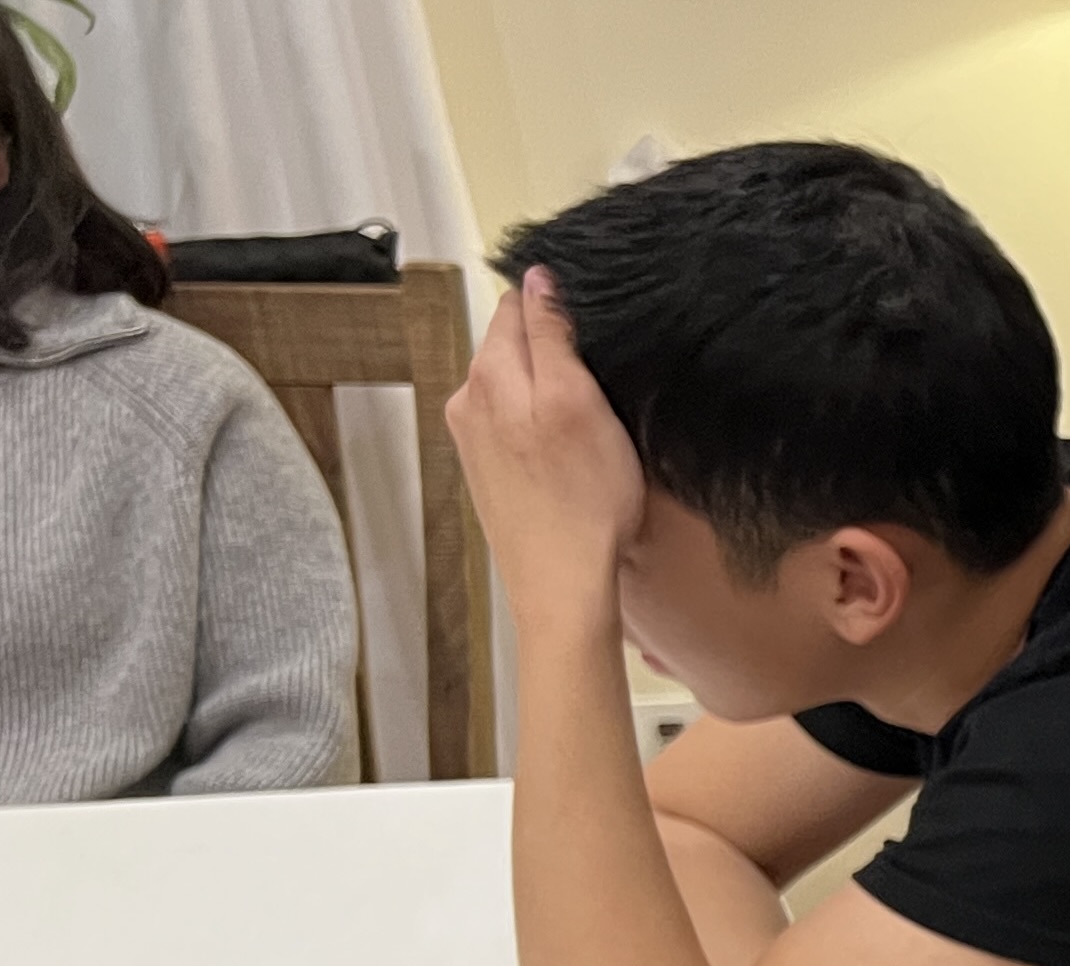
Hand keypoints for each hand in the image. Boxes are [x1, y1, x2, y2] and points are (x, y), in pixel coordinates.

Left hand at [442, 269, 643, 631]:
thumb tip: (539, 277)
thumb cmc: (584, 500)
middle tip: (601, 374)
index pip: (518, 304)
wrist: (562, 584)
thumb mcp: (580, 401)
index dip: (558, 305)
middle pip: (511, 343)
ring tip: (589, 413)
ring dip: (545, 384)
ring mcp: (472, 436)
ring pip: (512, 382)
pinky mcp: (486, 468)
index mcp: (489, 373)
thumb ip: (553, 334)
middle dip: (551, 346)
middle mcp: (468, 397)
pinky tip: (567, 447)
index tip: (597, 328)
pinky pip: (511, 420)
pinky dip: (537, 419)